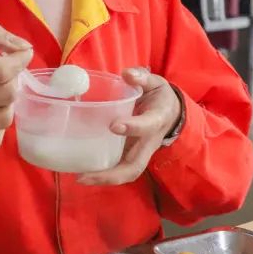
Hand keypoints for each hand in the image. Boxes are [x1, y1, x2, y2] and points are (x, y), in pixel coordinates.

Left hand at [78, 68, 182, 185]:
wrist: (172, 112)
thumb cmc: (159, 97)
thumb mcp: (155, 82)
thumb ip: (142, 77)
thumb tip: (127, 74)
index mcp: (157, 119)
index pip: (148, 126)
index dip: (133, 127)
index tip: (114, 125)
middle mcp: (149, 141)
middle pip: (135, 166)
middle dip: (113, 173)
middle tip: (86, 175)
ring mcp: (141, 151)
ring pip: (127, 172)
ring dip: (105, 178)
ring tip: (80, 177)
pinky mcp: (132, 154)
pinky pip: (120, 169)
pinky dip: (103, 175)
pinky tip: (83, 173)